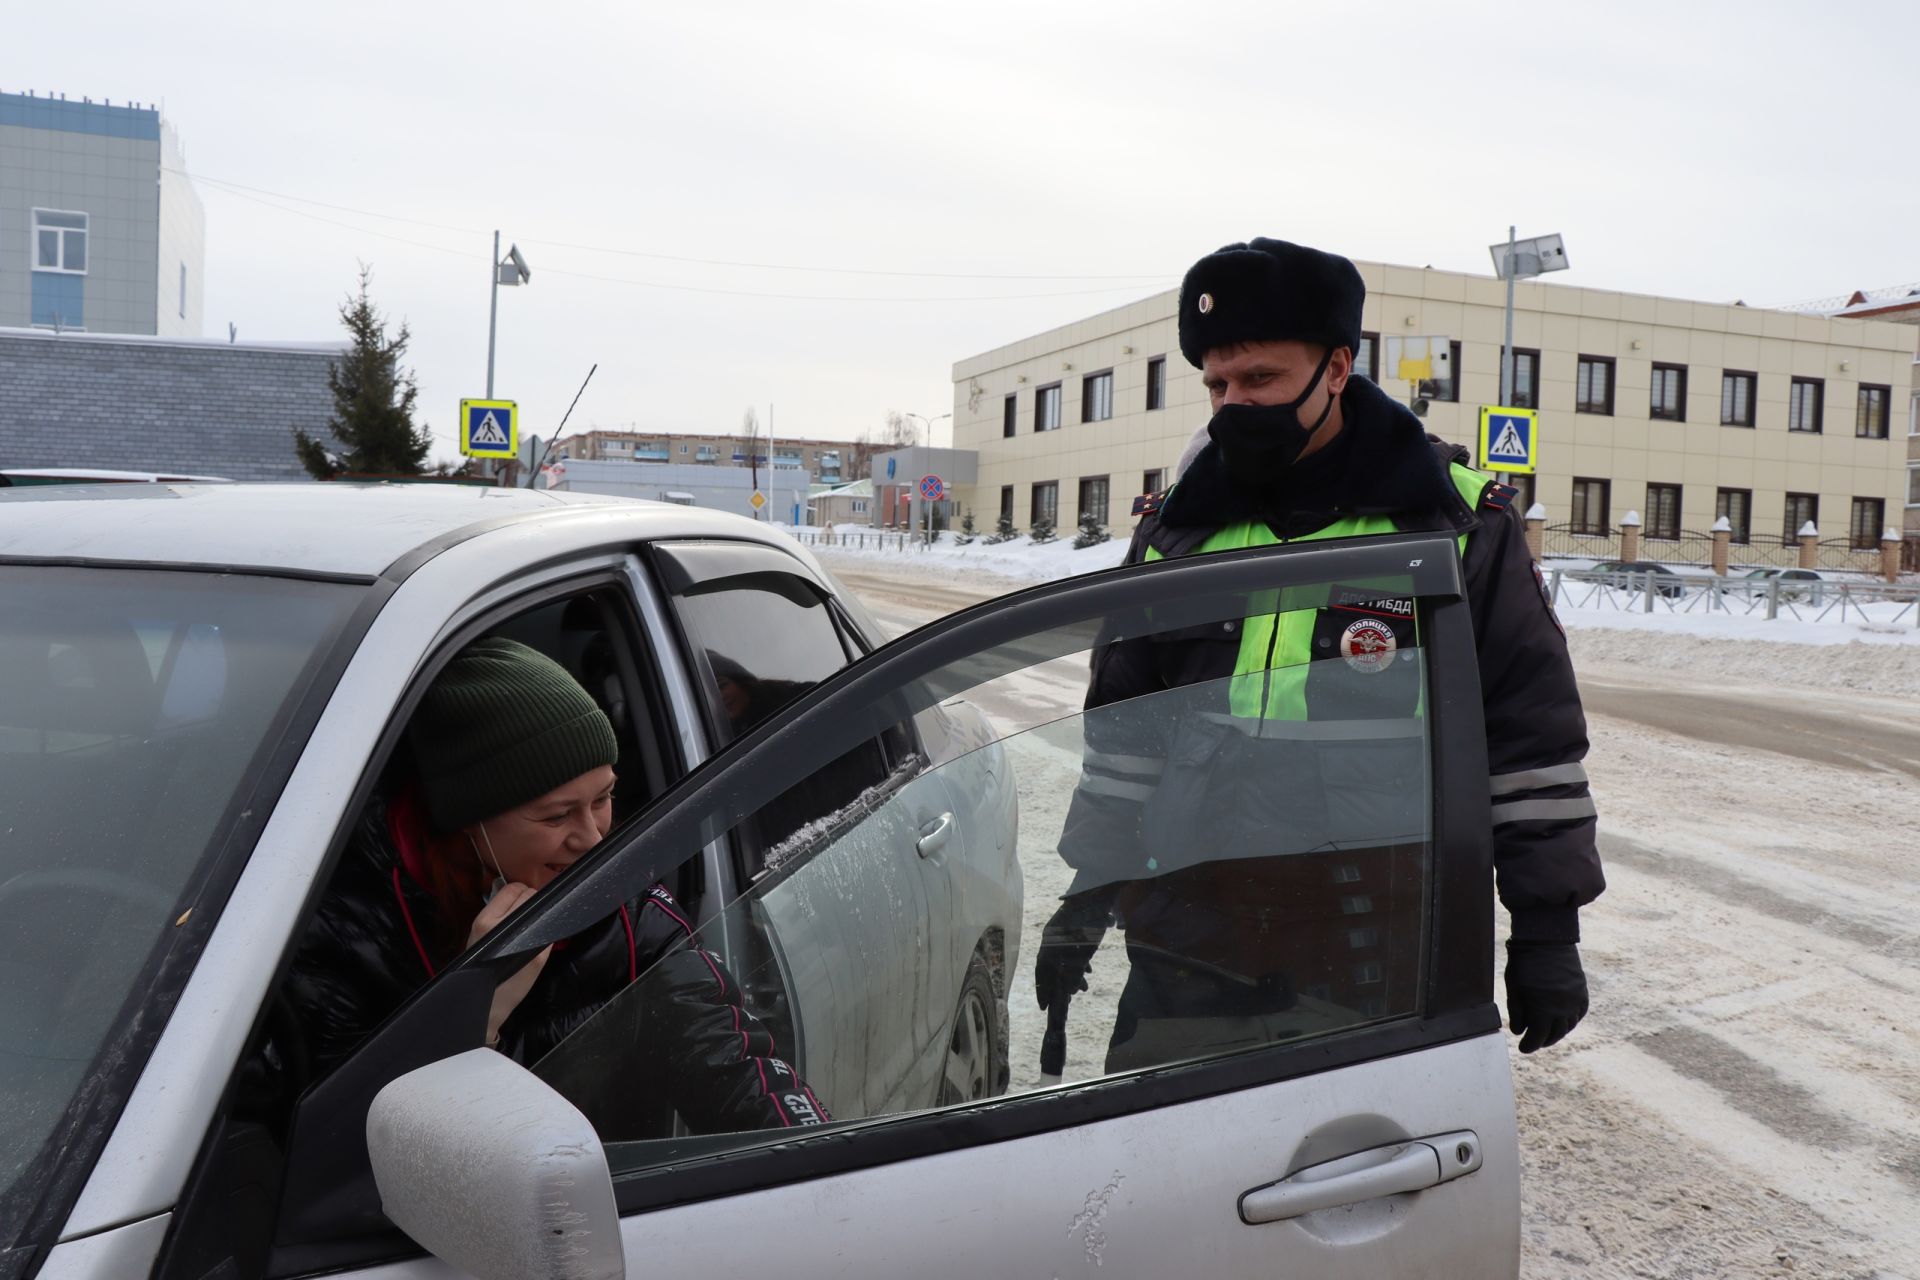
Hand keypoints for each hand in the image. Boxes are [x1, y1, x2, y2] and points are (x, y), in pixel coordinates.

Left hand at [467, 882, 553, 1048]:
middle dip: (530, 897)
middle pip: (512, 890)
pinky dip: (510, 910)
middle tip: (542, 912)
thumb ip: (543, 935)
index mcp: (496, 924)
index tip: (549, 908)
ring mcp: (476, 924)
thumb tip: (552, 915)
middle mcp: (483, 918)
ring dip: (519, 902)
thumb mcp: (535, 962)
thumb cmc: (509, 989)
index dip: (538, 897)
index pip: (521, 892)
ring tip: (531, 918)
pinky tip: (518, 926)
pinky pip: (497, 909)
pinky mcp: (475, 931)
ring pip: (503, 897)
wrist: (482, 1008)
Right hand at [1035, 892, 1113, 1011]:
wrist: (1098, 894)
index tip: (1045, 1007)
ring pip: (1063, 960)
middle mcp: (1051, 939)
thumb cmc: (1091, 923)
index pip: (1041, 972)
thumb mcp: (1085, 952)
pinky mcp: (1071, 930)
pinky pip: (1070, 951)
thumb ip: (1076, 972)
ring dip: (1073, 975)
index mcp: (1050, 944)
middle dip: (1061, 985)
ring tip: (1085, 987)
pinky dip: (1078, 963)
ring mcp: (1061, 933)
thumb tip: (1070, 991)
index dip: (1043, 990)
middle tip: (1069, 999)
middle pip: (1052, 968)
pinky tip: (1089, 969)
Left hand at [1504, 941, 1588, 1053]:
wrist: (1546, 939)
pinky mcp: (1582, 990)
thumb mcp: (1514, 989)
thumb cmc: (1524, 963)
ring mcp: (1575, 1000)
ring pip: (1568, 1025)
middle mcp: (1563, 1009)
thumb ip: (1517, 1013)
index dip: (1529, 1045)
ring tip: (1547, 1032)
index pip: (1538, 1037)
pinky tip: (1563, 1019)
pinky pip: (1579, 1013)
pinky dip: (1571, 1019)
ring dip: (1558, 1032)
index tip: (1523, 1048)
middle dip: (1543, 1041)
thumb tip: (1519, 1032)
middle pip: (1555, 1034)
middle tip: (1535, 1042)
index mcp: (1543, 1011)